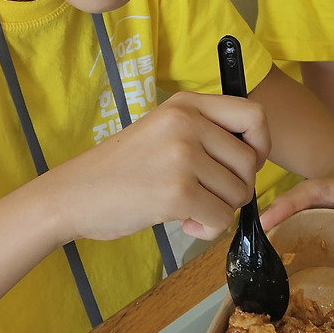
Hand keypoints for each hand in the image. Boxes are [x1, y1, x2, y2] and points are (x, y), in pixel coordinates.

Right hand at [50, 91, 269, 243]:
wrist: (73, 194)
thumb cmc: (121, 169)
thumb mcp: (163, 130)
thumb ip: (204, 133)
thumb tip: (255, 157)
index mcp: (186, 104)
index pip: (254, 115)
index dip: (261, 144)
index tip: (242, 164)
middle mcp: (187, 123)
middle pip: (251, 162)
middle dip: (236, 188)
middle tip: (206, 196)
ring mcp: (183, 156)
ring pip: (239, 193)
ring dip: (220, 210)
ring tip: (188, 208)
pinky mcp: (178, 192)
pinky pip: (222, 218)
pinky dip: (208, 228)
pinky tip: (183, 223)